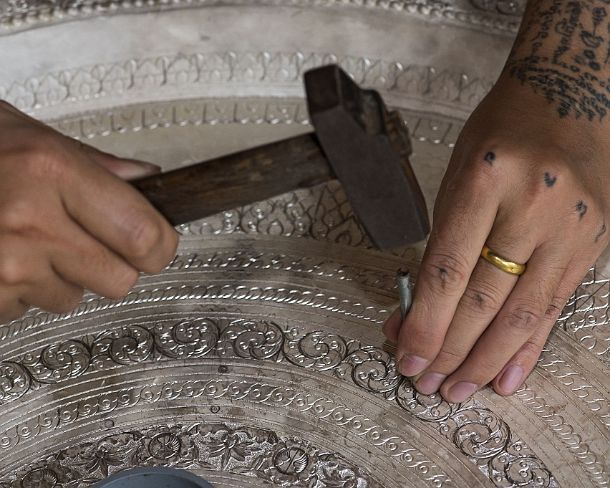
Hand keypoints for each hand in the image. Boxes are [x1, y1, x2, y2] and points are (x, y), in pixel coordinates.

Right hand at [0, 101, 178, 321]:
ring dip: (59, 276)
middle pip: (120, 279)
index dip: (160, 246)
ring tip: (22, 238)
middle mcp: (28, 221)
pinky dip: (20, 291)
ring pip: (73, 297)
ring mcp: (1, 264)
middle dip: (110, 263)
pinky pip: (27, 310)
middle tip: (83, 237)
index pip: (146, 235)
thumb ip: (97, 165)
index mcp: (52, 170)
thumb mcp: (31, 135)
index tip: (156, 245)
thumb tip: (150, 182)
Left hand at [383, 76, 609, 400]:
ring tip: (455, 390)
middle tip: (424, 382)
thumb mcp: (456, 177)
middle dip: (448, 350)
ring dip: (483, 361)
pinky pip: (555, 308)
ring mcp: (570, 226)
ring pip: (521, 314)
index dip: (424, 322)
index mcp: (485, 179)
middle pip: (482, 300)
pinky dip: (528, 348)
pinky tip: (505, 378)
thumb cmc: (501, 133)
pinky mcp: (593, 243)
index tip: (405, 354)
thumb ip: (440, 245)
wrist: (569, 98)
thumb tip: (415, 309)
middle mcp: (532, 204)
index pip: (447, 270)